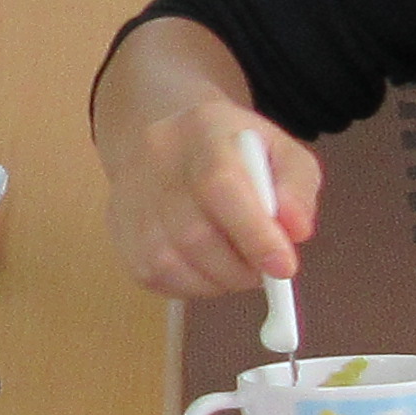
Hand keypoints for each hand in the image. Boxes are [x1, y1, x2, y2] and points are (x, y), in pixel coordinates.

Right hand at [102, 87, 314, 301]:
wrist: (173, 140)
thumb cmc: (235, 151)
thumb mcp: (281, 153)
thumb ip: (297, 188)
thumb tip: (296, 232)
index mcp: (202, 128)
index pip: (220, 185)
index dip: (253, 233)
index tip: (284, 267)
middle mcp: (156, 158)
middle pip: (194, 232)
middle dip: (240, 267)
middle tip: (264, 271)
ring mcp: (130, 195)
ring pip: (170, 261)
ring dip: (216, 280)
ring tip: (238, 268)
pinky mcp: (118, 229)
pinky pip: (153, 276)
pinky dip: (191, 286)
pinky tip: (208, 269)